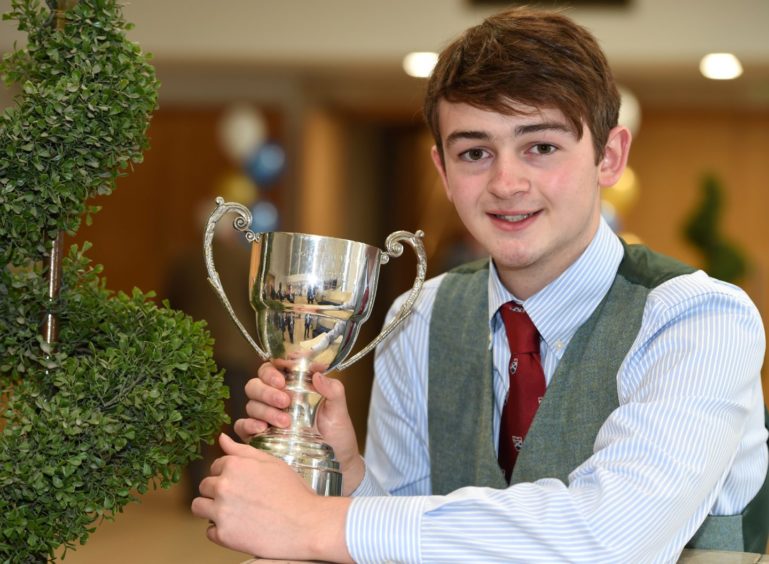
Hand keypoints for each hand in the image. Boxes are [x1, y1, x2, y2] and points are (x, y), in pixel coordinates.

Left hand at [191, 434, 351, 561]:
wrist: (306, 524)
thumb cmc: (293, 492)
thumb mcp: (271, 463)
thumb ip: (242, 450)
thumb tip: (222, 439)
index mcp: (234, 465)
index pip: (215, 467)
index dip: (228, 475)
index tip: (241, 484)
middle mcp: (223, 486)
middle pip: (205, 486)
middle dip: (218, 491)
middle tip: (240, 499)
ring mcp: (220, 511)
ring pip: (198, 507)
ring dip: (212, 509)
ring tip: (234, 513)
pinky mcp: (223, 535)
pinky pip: (208, 531)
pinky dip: (221, 531)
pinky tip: (240, 527)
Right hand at [234, 362, 364, 494]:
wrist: (337, 460)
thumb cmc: (336, 431)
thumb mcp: (338, 408)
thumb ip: (333, 389)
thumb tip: (318, 375)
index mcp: (292, 385)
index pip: (273, 368)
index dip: (273, 370)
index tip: (283, 379)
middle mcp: (274, 398)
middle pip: (256, 384)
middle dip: (267, 391)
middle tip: (285, 401)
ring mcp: (265, 416)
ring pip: (251, 404)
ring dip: (265, 410)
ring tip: (284, 422)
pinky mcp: (259, 435)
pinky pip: (242, 426)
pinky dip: (248, 425)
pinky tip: (262, 428)